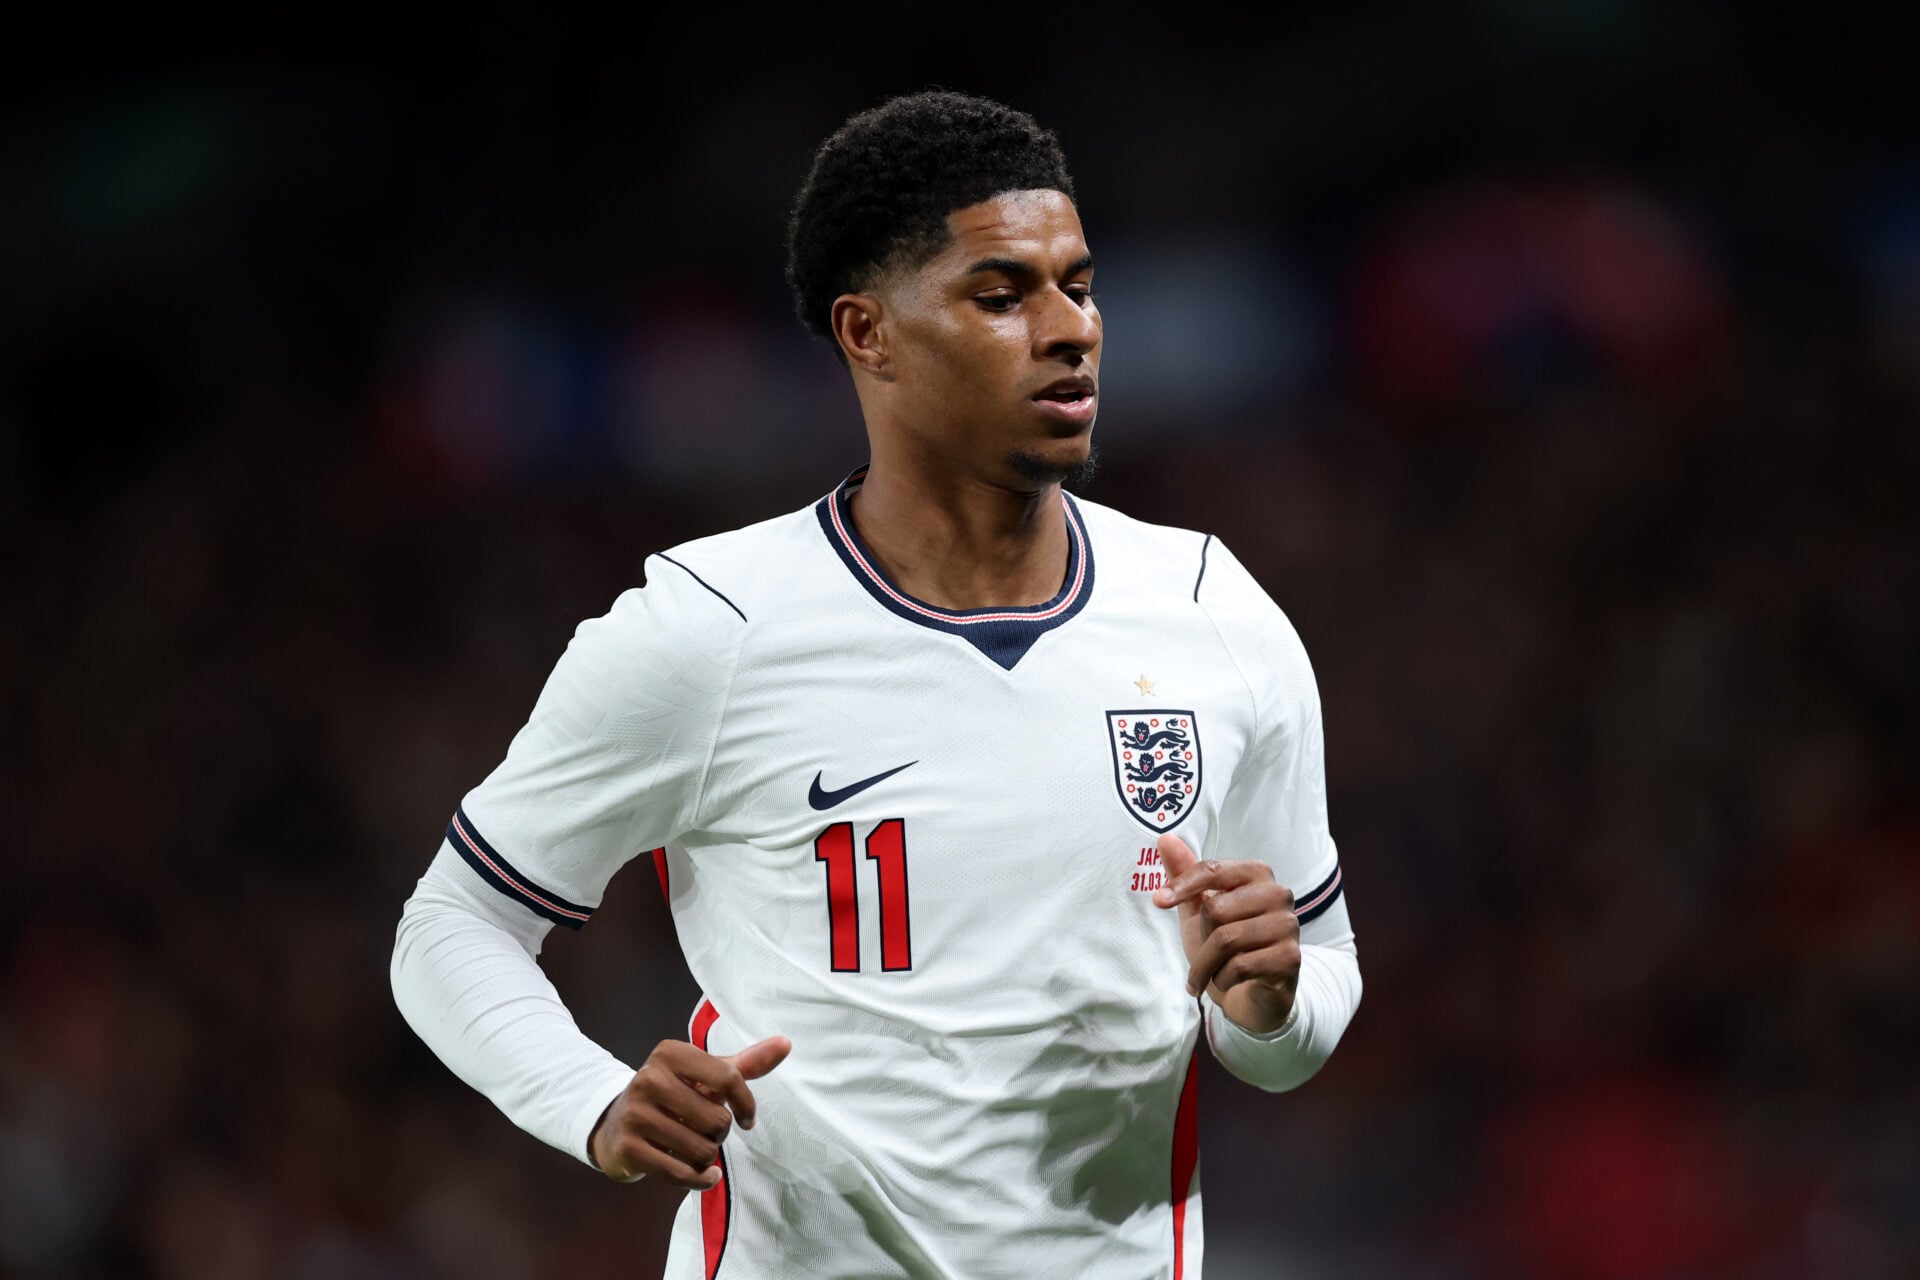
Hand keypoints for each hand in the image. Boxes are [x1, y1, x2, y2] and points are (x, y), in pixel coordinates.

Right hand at [589, 1035, 791, 1185]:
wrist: (614, 1126)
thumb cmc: (672, 1097)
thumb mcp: (705, 1076)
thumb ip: (746, 1063)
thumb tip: (786, 1043)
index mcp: (670, 1053)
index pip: (729, 1078)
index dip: (746, 1104)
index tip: (746, 1119)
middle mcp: (649, 1078)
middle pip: (717, 1120)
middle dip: (719, 1134)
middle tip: (704, 1131)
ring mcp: (635, 1114)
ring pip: (701, 1149)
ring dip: (706, 1156)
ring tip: (692, 1146)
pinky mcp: (628, 1148)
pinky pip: (681, 1173)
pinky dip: (700, 1179)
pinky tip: (703, 1174)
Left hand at [1152, 834, 1300, 1033]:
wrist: (1254, 994)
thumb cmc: (1227, 946)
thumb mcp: (1200, 910)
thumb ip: (1185, 874)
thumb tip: (1165, 837)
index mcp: (1257, 874)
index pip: (1213, 869)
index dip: (1182, 885)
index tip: (1158, 901)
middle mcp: (1278, 894)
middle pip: (1216, 909)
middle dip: (1200, 939)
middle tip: (1203, 956)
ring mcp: (1288, 925)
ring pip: (1226, 940)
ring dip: (1206, 965)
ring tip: (1206, 975)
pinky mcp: (1290, 958)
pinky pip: (1240, 966)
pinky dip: (1222, 979)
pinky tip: (1226, 982)